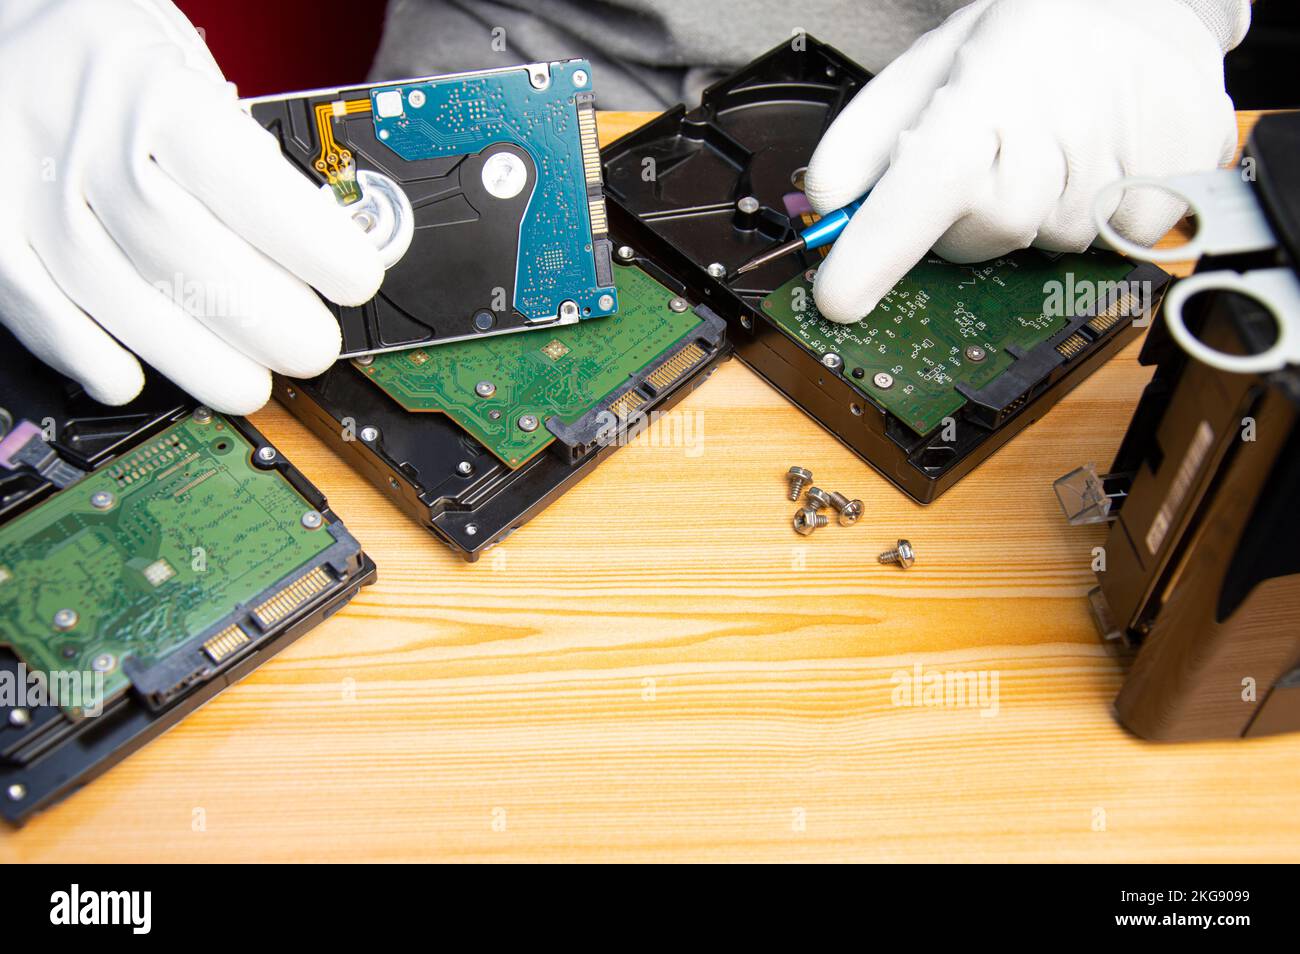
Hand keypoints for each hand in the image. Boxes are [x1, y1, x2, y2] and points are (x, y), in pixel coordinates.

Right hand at [0, 0, 383, 412]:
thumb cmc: (120, 66)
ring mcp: (27, 179)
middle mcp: (85, 132)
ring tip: (248, 386)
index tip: (356, 280)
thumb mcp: (196, 76)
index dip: (307, 241)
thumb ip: (252, 155)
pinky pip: (30, 299)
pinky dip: (83, 350)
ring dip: (189, 354)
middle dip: (258, 315)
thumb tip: (339, 240)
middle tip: (310, 349)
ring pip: (106, 286)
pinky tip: (131, 379)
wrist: (1, 27)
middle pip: (175, 242)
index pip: (240, 174)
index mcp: (156, 88)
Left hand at [804, 0, 1244, 322]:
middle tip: (986, 157)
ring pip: (1040, 244)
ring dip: (1030, 214)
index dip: (877, 252)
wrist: (1149, 6)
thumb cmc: (1031, 36)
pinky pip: (1106, 244)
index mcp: (989, 92)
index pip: (925, 188)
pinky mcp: (1170, 192)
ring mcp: (1121, 165)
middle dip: (963, 218)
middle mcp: (1058, 131)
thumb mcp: (930, 63)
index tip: (839, 298)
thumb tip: (824, 204)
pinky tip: (1094, 162)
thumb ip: (865, 136)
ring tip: (1051, 145)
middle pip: (979, 237)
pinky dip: (1090, 217)